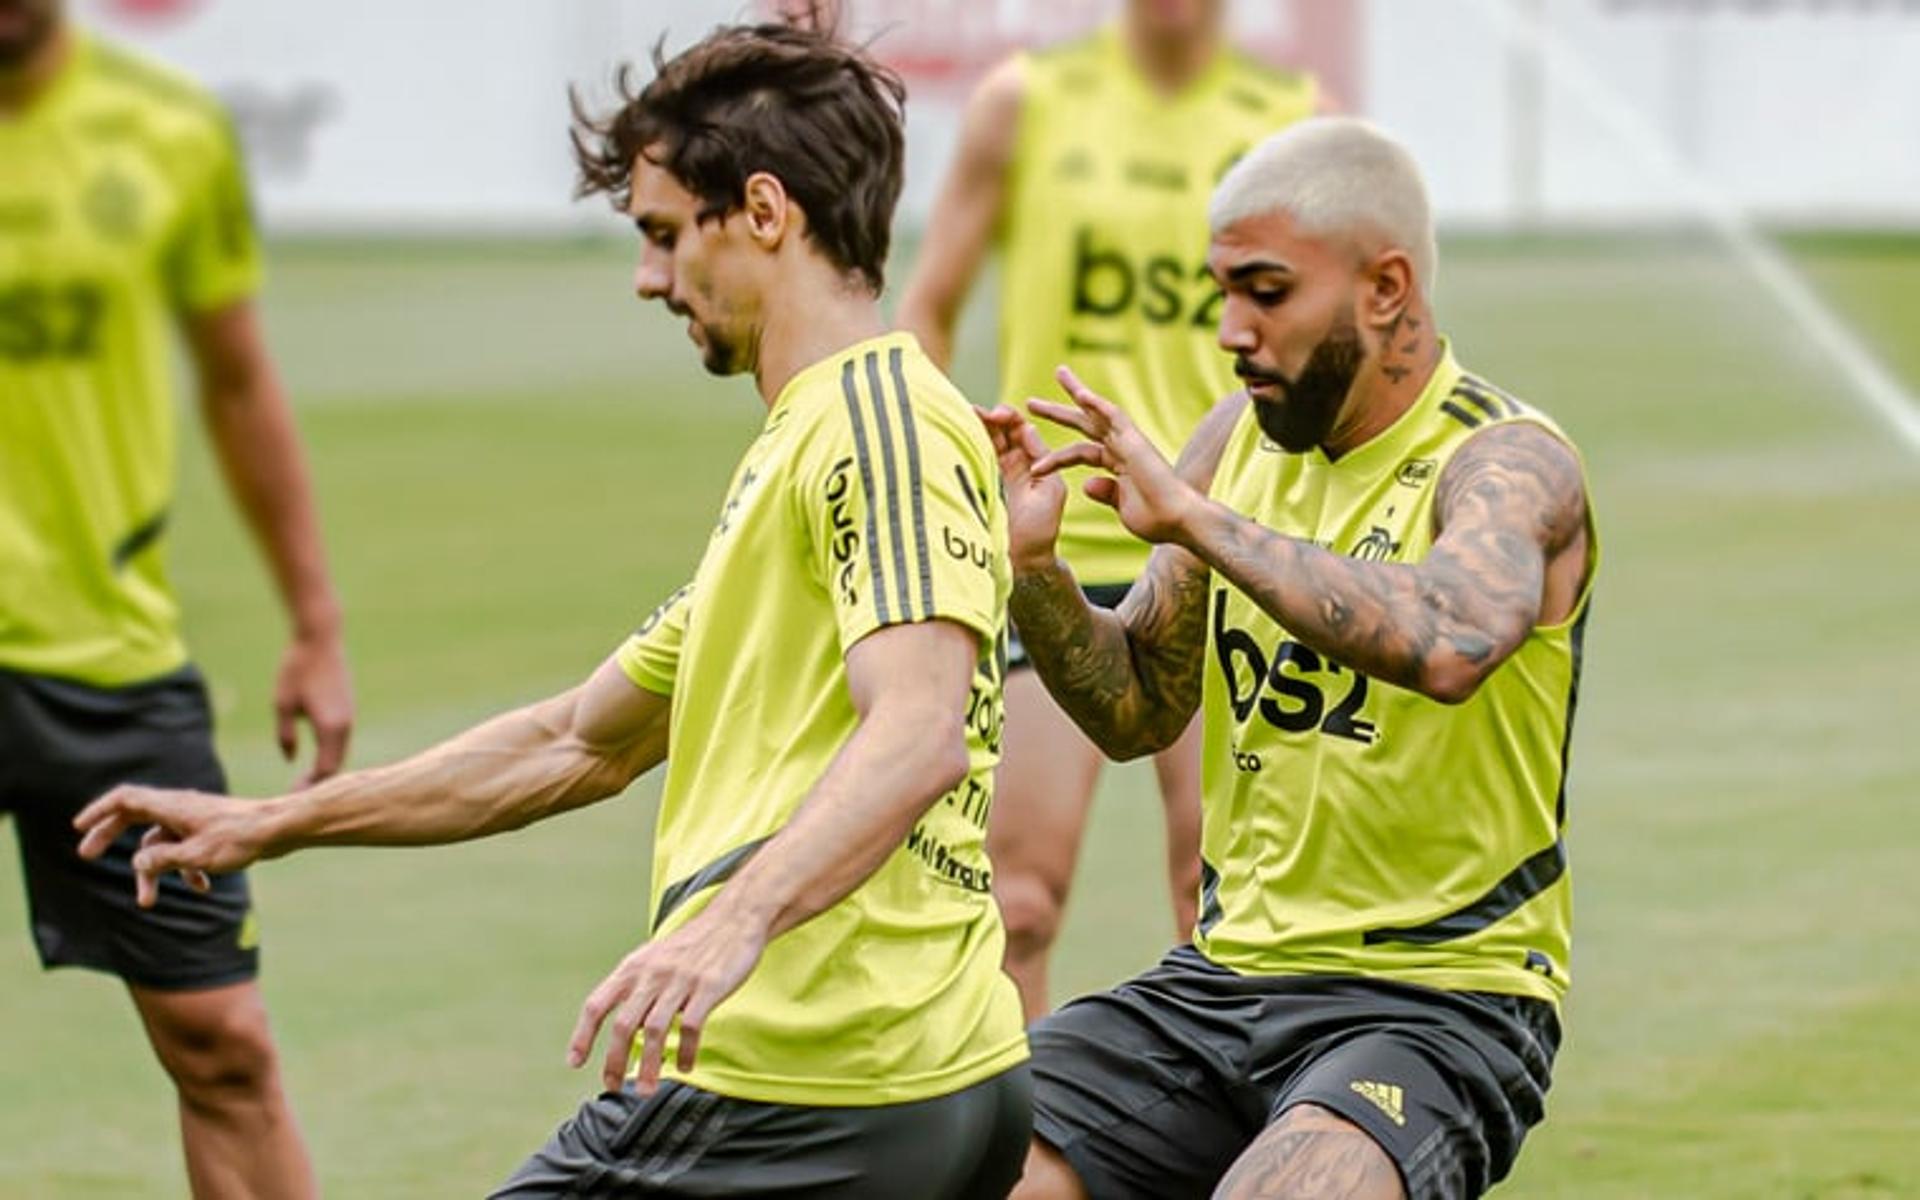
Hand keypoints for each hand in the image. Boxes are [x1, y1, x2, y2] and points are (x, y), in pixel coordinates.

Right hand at [73, 786, 273, 907]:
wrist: (281, 829)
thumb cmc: (241, 838)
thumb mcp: (196, 856)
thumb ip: (163, 861)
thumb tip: (138, 864)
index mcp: (172, 806)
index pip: (125, 799)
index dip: (99, 811)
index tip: (79, 828)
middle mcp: (180, 808)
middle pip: (134, 817)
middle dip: (111, 837)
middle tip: (87, 856)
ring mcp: (195, 819)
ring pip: (160, 842)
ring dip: (153, 871)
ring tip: (147, 902)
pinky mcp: (210, 830)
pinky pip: (185, 848)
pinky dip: (185, 867)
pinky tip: (201, 887)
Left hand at [275, 631, 353, 785]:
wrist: (320, 638)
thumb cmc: (297, 669)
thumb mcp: (282, 704)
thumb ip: (286, 735)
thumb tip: (291, 759)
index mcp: (331, 728)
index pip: (325, 770)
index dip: (311, 787)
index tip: (293, 797)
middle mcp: (345, 725)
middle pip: (337, 765)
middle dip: (319, 783)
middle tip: (298, 796)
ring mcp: (349, 716)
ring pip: (341, 752)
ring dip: (326, 768)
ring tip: (306, 782)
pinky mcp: (348, 708)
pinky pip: (342, 740)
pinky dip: (331, 754)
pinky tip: (316, 759)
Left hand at [566, 904, 767, 1094]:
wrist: (734, 918)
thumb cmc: (693, 944)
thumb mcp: (654, 959)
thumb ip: (636, 988)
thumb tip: (624, 1028)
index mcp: (634, 968)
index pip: (597, 1004)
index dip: (583, 1035)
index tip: (575, 1062)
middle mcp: (652, 974)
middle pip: (623, 1024)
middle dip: (614, 1060)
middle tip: (613, 1087)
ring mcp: (680, 981)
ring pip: (654, 1031)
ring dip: (647, 1065)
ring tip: (646, 1090)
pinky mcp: (708, 987)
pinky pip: (691, 1026)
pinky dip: (685, 1051)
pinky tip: (684, 1066)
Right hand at [976, 403, 1066, 571]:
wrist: (1020, 561)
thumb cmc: (1040, 530)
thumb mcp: (1050, 490)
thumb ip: (1041, 458)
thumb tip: (1028, 428)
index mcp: (1036, 463)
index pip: (1021, 430)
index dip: (1010, 418)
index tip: (999, 414)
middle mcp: (1015, 465)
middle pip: (1000, 431)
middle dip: (990, 418)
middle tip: (978, 412)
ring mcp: (996, 474)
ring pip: (985, 442)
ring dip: (976, 427)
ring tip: (965, 415)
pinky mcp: (980, 485)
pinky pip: (974, 459)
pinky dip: (966, 445)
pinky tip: (958, 433)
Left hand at [1028, 366, 1203, 545]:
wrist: (1178, 522)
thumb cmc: (1156, 520)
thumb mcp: (1123, 506)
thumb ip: (1107, 492)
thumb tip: (1087, 484)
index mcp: (1118, 464)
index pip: (1081, 451)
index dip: (1056, 456)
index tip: (1034, 464)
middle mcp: (1122, 448)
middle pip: (1085, 423)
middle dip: (1058, 412)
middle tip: (1031, 402)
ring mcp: (1129, 442)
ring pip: (1097, 411)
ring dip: (1077, 392)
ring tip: (1059, 373)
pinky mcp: (1136, 441)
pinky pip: (1115, 417)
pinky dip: (1098, 405)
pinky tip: (1081, 395)